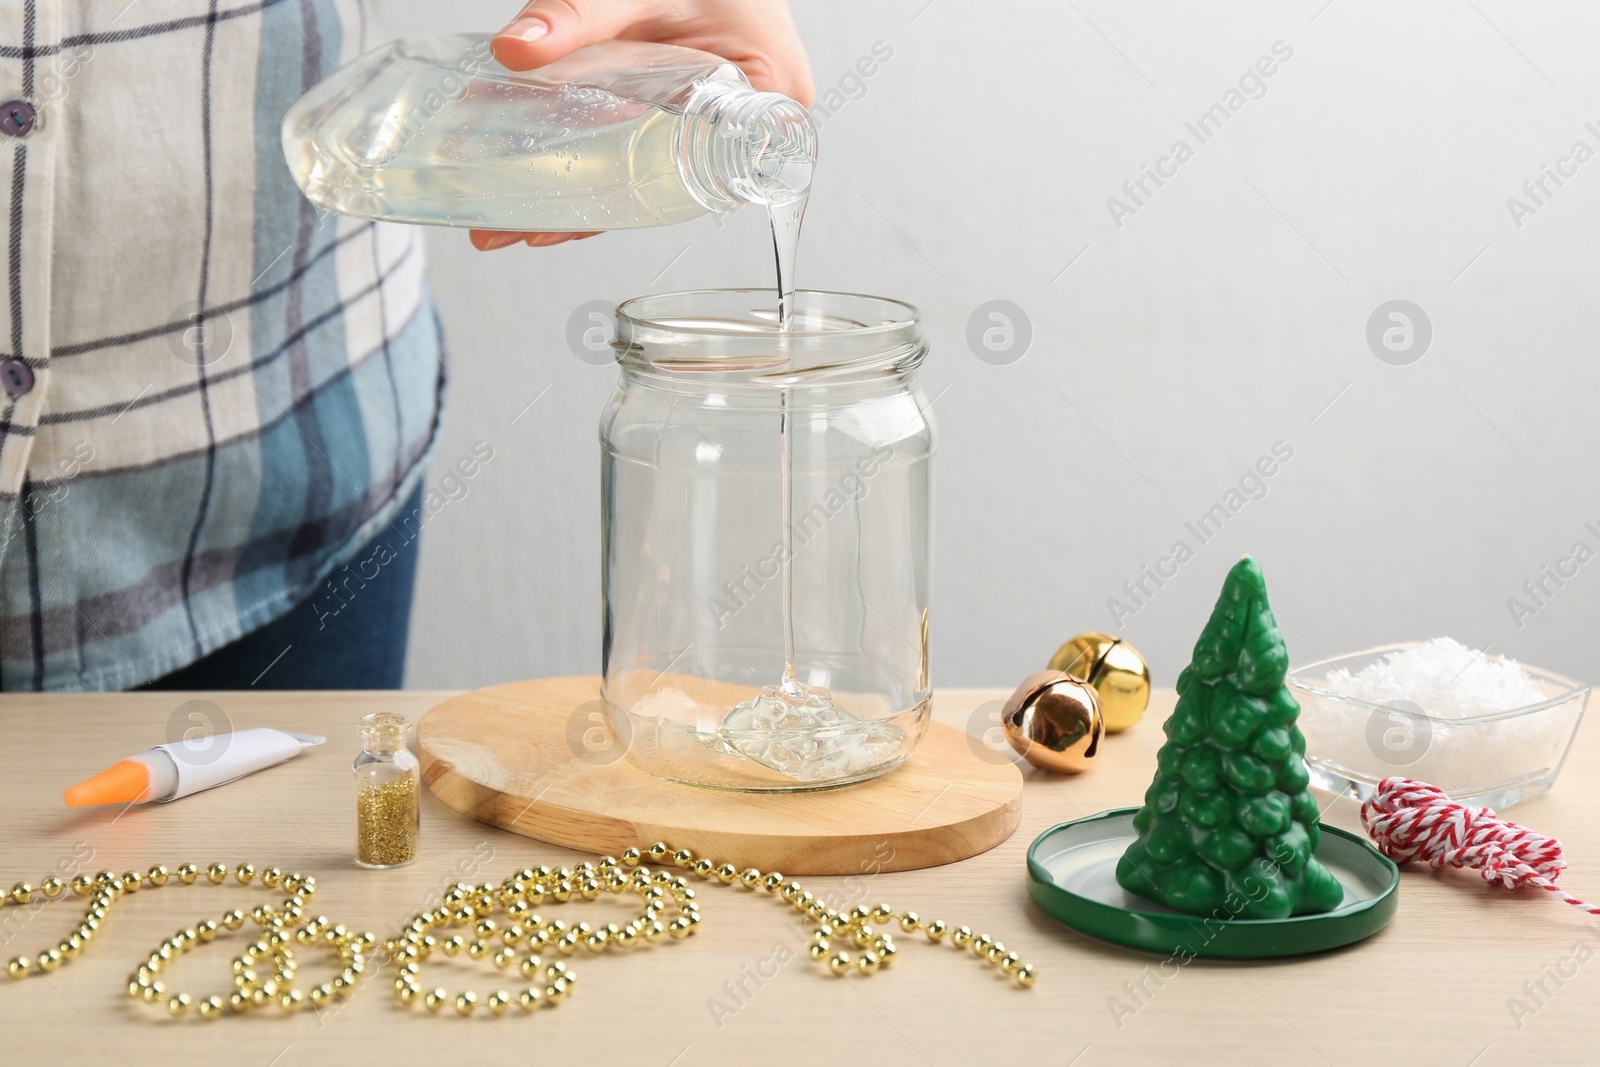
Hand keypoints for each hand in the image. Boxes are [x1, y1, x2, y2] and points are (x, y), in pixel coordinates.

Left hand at [471, 0, 813, 251]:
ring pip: (653, 164)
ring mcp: (723, 110)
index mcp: (768, 94)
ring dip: (586, 188)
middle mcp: (751, 114)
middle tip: (520, 231)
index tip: (565, 224)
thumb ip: (577, 16)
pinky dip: (599, 148)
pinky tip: (544, 162)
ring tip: (517, 215)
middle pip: (666, 181)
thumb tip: (515, 49)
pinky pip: (651, 134)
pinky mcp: (697, 96)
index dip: (625, 206)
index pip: (698, 178)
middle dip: (588, 209)